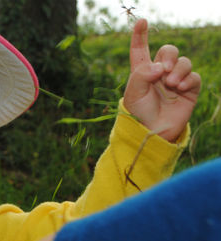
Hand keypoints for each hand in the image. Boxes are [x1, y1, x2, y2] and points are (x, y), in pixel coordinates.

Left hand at [123, 19, 200, 141]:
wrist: (152, 132)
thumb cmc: (138, 113)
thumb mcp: (133, 93)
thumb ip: (142, 75)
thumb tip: (160, 66)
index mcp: (141, 72)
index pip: (140, 50)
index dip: (140, 35)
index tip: (141, 21)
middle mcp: (159, 74)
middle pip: (168, 51)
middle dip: (168, 55)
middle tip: (164, 69)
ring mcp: (175, 81)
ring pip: (183, 62)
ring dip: (178, 70)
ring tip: (171, 84)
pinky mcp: (188, 90)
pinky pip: (194, 77)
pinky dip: (188, 79)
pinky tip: (180, 87)